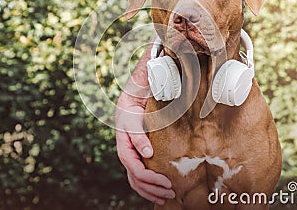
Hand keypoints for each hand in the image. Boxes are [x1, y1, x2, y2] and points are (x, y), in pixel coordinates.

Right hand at [115, 48, 174, 204]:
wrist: (134, 98)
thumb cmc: (135, 106)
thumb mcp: (134, 117)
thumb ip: (139, 135)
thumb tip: (147, 154)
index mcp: (124, 144)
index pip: (134, 166)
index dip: (149, 177)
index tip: (166, 181)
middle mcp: (126, 152)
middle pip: (135, 178)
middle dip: (152, 188)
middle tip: (171, 192)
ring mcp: (132, 155)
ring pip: (136, 181)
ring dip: (151, 192)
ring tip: (168, 197)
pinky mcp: (138, 155)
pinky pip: (139, 177)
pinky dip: (148, 188)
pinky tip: (159, 194)